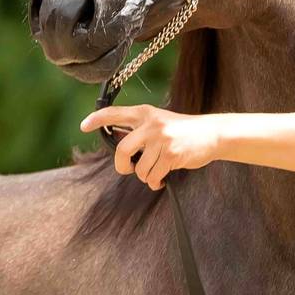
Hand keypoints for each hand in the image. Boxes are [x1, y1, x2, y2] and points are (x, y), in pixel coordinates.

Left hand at [78, 105, 220, 190]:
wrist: (212, 134)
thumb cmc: (182, 132)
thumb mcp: (160, 122)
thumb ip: (140, 130)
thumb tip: (118, 145)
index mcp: (145, 113)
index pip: (115, 113)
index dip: (97, 119)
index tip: (83, 126)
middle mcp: (151, 124)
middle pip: (122, 150)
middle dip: (122, 166)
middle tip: (129, 170)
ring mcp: (161, 139)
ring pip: (139, 168)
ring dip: (146, 176)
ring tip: (156, 172)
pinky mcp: (171, 154)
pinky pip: (153, 176)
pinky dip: (156, 182)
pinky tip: (163, 178)